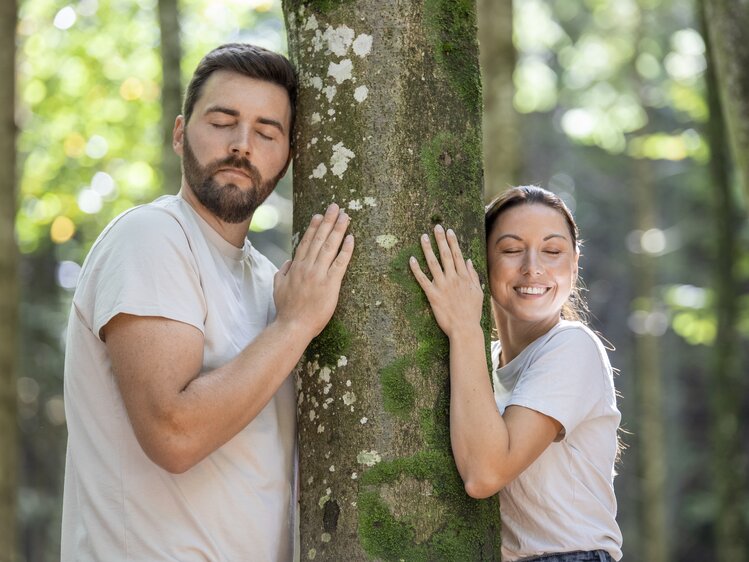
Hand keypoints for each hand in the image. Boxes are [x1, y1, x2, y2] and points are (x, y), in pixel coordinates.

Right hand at [273, 203, 353, 339]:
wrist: (293, 326)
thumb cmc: (286, 310)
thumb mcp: (278, 288)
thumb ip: (283, 272)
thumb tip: (288, 262)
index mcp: (296, 267)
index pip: (306, 242)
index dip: (314, 227)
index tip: (320, 215)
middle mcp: (307, 266)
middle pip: (320, 238)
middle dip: (328, 221)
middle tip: (336, 206)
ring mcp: (319, 274)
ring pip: (330, 246)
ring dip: (338, 229)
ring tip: (345, 216)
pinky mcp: (331, 284)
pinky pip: (340, 263)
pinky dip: (346, 250)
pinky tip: (351, 238)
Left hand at [409, 225, 482, 338]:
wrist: (465, 329)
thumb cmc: (472, 312)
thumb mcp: (478, 293)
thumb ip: (473, 276)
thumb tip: (468, 261)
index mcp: (464, 277)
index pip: (457, 255)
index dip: (453, 242)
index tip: (449, 231)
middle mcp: (453, 279)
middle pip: (446, 255)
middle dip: (441, 240)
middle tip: (436, 227)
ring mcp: (442, 286)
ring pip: (433, 264)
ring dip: (428, 249)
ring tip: (423, 237)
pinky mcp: (432, 295)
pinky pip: (423, 280)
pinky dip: (416, 269)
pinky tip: (411, 259)